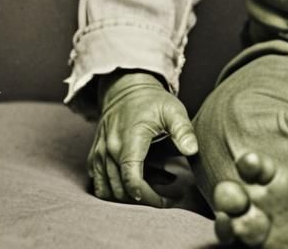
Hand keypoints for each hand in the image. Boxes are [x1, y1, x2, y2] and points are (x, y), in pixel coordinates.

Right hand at [87, 71, 198, 206]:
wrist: (126, 88)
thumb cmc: (152, 101)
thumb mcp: (173, 110)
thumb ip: (183, 130)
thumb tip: (193, 151)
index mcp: (129, 140)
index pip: (131, 178)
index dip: (146, 195)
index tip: (164, 200)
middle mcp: (109, 150)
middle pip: (120, 189)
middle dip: (144, 198)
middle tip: (167, 196)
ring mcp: (99, 154)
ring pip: (109, 189)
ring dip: (131, 194)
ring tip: (158, 181)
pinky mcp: (94, 157)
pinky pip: (100, 182)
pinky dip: (117, 187)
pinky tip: (141, 176)